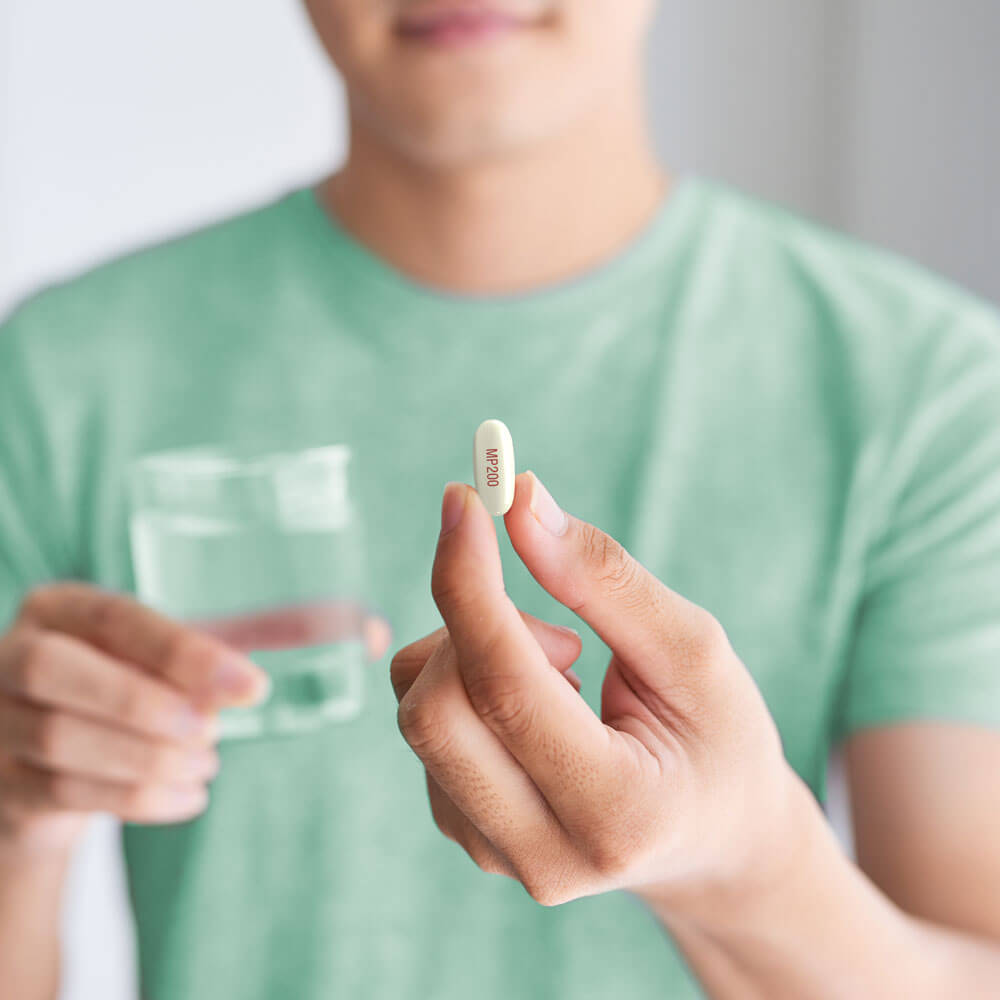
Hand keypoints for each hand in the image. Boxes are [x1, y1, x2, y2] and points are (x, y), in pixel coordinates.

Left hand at [391, 472, 811, 914]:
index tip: (462, 499)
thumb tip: (520, 505)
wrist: (714, 841)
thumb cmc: (719, 738)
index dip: (470, 584)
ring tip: (568, 673)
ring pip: (419, 713)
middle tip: (559, 624)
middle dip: (473, 624)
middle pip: (435, 711)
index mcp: (617, 811)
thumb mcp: (694, 651)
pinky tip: (539, 707)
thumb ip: (605, 579)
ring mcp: (495, 854)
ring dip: (475, 654)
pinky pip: (426, 729)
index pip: (505, 689)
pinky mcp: (466, 834)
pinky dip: (468, 684)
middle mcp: (543, 854)